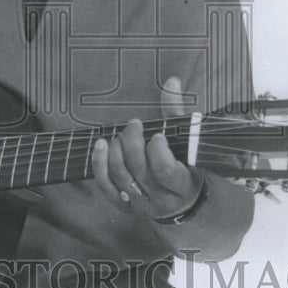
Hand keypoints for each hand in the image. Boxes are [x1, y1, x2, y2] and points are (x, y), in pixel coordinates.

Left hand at [92, 76, 201, 219]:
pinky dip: (100, 164)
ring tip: (120, 135)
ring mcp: (141, 205)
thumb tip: (172, 81)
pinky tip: (101, 145)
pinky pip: (106, 186)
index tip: (157, 135)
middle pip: (138, 169)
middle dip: (132, 141)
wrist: (182, 202)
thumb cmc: (186, 165)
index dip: (157, 149)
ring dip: (116, 150)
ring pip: (120, 176)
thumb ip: (177, 112)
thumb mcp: (188, 142)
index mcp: (183, 184)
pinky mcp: (124, 207)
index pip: (165, 169)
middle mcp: (161, 199)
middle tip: (133, 125)